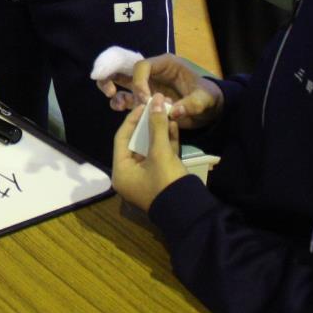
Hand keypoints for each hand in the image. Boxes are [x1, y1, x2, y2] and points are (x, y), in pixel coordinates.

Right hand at [97, 53, 223, 129]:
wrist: (210, 110)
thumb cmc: (208, 97)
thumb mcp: (205, 99)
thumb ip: (192, 104)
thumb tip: (173, 112)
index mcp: (165, 65)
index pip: (142, 66)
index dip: (138, 82)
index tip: (144, 100)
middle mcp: (152, 72)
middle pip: (124, 67)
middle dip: (111, 75)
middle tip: (108, 91)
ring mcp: (146, 85)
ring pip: (120, 81)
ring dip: (112, 89)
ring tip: (115, 102)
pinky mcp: (144, 98)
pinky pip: (126, 97)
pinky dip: (119, 102)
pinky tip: (119, 109)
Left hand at [110, 96, 186, 211]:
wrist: (191, 212)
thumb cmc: (167, 182)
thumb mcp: (160, 152)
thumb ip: (157, 126)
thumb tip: (156, 100)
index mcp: (121, 172)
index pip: (121, 138)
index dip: (132, 119)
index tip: (143, 104)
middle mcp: (130, 176)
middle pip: (136, 143)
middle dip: (148, 125)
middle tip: (156, 107)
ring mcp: (147, 178)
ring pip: (150, 149)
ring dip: (159, 132)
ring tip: (167, 112)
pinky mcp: (162, 179)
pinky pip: (161, 157)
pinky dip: (166, 143)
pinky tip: (173, 126)